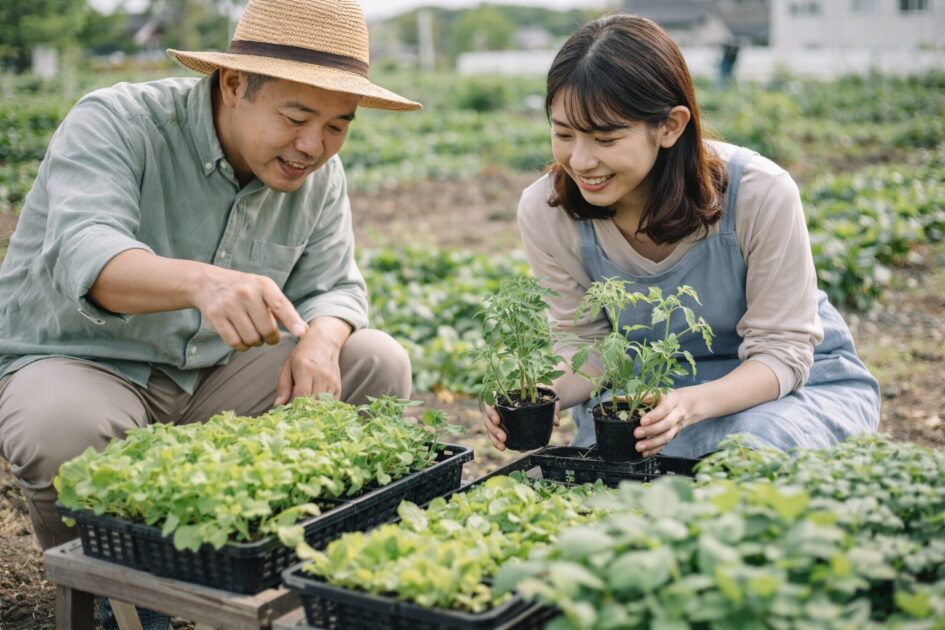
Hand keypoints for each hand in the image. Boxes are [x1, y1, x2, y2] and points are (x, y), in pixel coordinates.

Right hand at [191, 267, 307, 350]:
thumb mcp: (264, 289)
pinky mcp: (215, 315)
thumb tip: (302, 329)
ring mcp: (229, 304)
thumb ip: (282, 308)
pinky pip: (235, 342)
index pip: (280, 305)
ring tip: (254, 334)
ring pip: (251, 338)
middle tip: (268, 335)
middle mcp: (246, 293)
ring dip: (256, 342)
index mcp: (263, 285)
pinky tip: (243, 339)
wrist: (208, 282)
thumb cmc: (244, 288)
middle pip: (266, 329)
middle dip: (271, 337)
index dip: (292, 320)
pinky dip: (242, 346)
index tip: (300, 333)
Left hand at [273, 317, 350, 405]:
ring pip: (323, 405)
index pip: (302, 394)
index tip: (288, 413)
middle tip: (295, 417)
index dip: (295, 407)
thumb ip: (282, 387)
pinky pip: (331, 404)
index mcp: (305, 369)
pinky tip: (315, 409)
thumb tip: (277, 406)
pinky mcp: (338, 387)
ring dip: (313, 411)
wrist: (323, 343)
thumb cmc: (302, 355)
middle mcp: (320, 376)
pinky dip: (322, 409)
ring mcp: (331, 381)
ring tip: (305, 413)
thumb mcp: (287, 367)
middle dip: (303, 411)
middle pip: (313, 402)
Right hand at [482, 398, 560, 450]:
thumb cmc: (542, 392)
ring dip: (494, 438)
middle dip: (493, 429)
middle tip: (503, 437)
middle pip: (488, 416)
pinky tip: (503, 448)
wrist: (541, 396)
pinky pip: (495, 433)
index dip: (490, 410)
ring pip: (490, 427)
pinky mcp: (503, 424)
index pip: (490, 399)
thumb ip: (552, 408)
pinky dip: (497, 442)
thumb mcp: (548, 396)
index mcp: (505, 392)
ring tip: (503, 446)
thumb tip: (555, 423)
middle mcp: (499, 404)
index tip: (497, 420)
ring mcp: (500, 415)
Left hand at [635, 390, 696, 457]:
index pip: (665, 408)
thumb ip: (637, 396)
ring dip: (653, 443)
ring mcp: (677, 426)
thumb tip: (616, 398)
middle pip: (667, 424)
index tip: (642, 421)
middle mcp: (677, 414)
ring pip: (667, 436)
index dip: (654, 416)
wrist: (687, 404)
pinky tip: (645, 453)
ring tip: (638, 447)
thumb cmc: (666, 397)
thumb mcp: (655, 392)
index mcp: (672, 400)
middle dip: (651, 430)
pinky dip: (655, 450)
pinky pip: (666, 444)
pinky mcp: (674, 435)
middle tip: (636, 433)